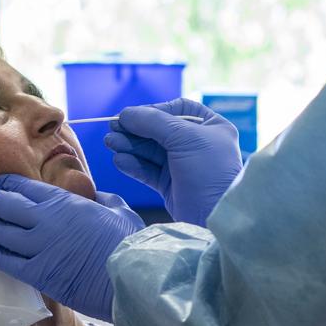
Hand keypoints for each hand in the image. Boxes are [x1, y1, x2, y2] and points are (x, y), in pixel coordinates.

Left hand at [0, 175, 144, 321]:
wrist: (130, 276)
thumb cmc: (128, 241)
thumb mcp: (118, 209)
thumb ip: (100, 200)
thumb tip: (93, 198)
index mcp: (65, 202)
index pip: (25, 187)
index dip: (9, 183)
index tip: (1, 182)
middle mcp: (45, 222)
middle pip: (6, 206)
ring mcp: (38, 248)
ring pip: (1, 233)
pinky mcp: (38, 274)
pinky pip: (7, 262)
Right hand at [104, 98, 242, 225]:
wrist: (215, 216)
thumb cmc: (209, 171)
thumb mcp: (185, 138)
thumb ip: (153, 122)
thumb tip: (126, 113)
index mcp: (212, 127)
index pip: (178, 110)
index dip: (155, 110)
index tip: (133, 115)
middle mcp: (197, 144)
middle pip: (160, 130)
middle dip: (136, 129)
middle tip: (112, 128)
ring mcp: (183, 165)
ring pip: (151, 151)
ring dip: (130, 146)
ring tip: (110, 143)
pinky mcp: (171, 185)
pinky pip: (148, 170)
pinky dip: (133, 164)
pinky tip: (119, 160)